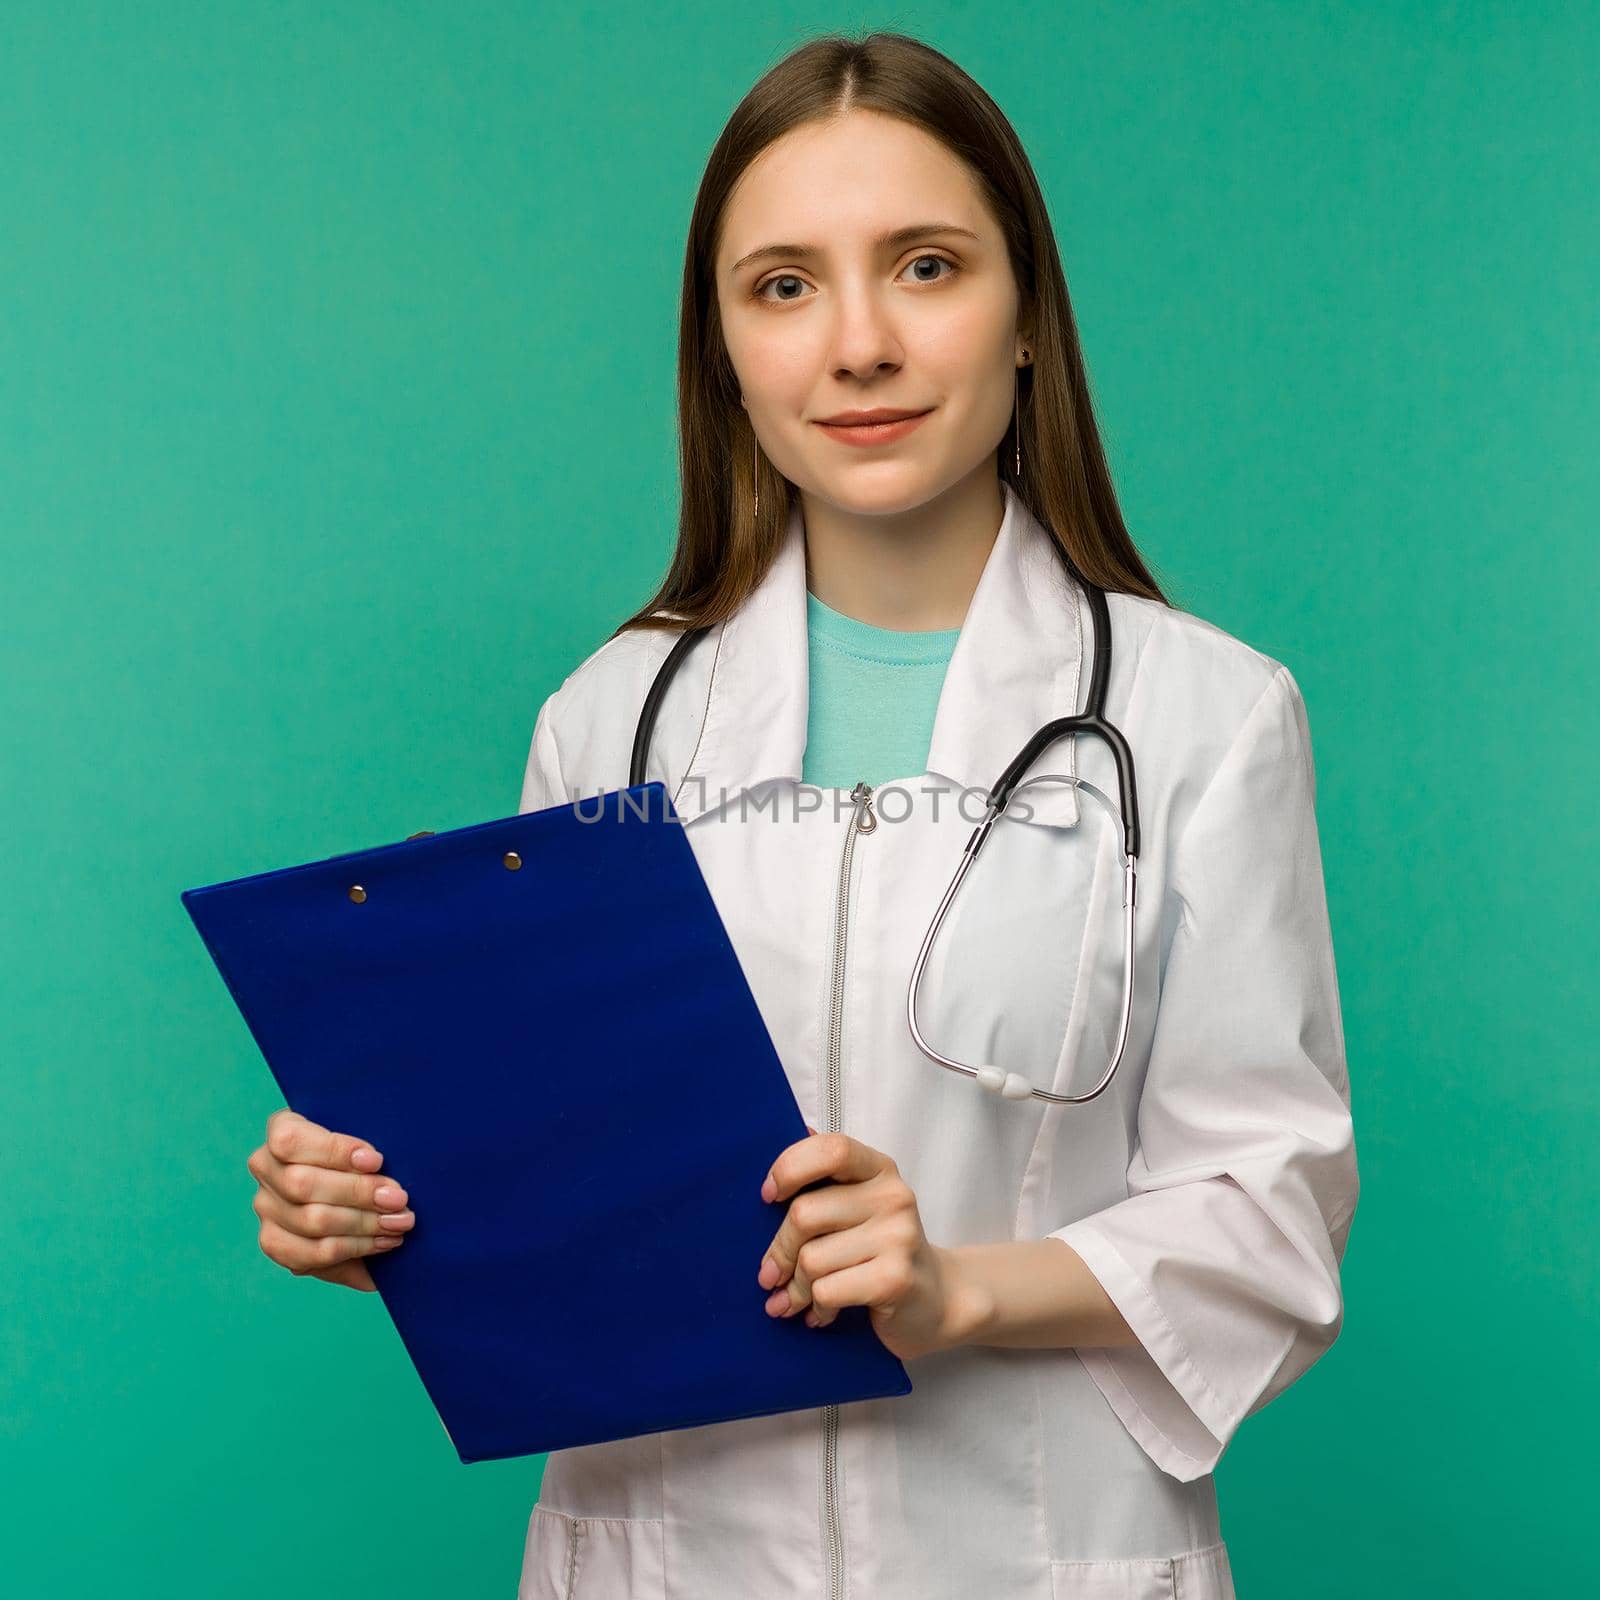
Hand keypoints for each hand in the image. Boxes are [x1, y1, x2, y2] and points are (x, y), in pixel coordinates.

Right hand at [247, 1108, 414, 1291]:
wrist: (353, 1192)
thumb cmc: (364, 1158)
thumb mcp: (364, 1144)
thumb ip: (366, 1152)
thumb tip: (377, 1164)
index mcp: (282, 1129)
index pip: (290, 1140)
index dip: (334, 1151)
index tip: (377, 1161)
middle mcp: (265, 1167)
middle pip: (303, 1184)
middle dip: (359, 1193)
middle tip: (398, 1199)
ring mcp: (266, 1206)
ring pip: (310, 1220)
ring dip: (363, 1223)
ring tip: (398, 1222)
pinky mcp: (274, 1242)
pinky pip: (312, 1254)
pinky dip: (354, 1248)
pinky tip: (382, 1242)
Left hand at [756, 1126, 966, 1361]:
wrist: (938, 1299)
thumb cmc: (883, 1248)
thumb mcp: (861, 1204)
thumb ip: (829, 1176)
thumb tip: (798, 1129)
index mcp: (880, 1169)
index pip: (830, 1150)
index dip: (789, 1168)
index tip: (768, 1196)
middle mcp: (893, 1197)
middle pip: (804, 1213)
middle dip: (779, 1252)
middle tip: (770, 1276)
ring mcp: (898, 1237)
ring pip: (811, 1259)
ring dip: (796, 1288)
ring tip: (797, 1300)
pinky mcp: (895, 1279)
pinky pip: (826, 1291)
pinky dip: (816, 1307)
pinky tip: (821, 1313)